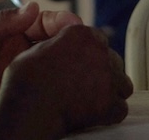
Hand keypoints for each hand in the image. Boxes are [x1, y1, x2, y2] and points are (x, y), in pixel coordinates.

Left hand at [0, 2, 81, 127]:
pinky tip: (67, 87)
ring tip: (83, 64)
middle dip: (70, 41)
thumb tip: (32, 8)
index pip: (42, 22)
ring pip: (51, 65)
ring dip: (67, 63)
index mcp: (11, 31)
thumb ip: (3, 22)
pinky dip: (55, 88)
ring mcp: (20, 73)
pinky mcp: (18, 95)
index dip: (60, 21)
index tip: (74, 23)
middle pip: (53, 43)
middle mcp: (20, 50)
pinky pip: (41, 90)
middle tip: (85, 43)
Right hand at [0, 22, 131, 139]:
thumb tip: (64, 44)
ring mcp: (107, 77)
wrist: (28, 110)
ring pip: (122, 82)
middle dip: (103, 70)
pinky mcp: (110, 103)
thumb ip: (58, 42)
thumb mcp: (36, 49)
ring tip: (93, 98)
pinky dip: (111, 113)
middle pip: (112, 59)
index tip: (83, 64)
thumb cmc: (26, 82)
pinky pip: (121, 108)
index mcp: (80, 33)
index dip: (90, 53)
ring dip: (111, 89)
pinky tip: (97, 114)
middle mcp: (98, 50)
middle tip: (86, 83)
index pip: (99, 39)